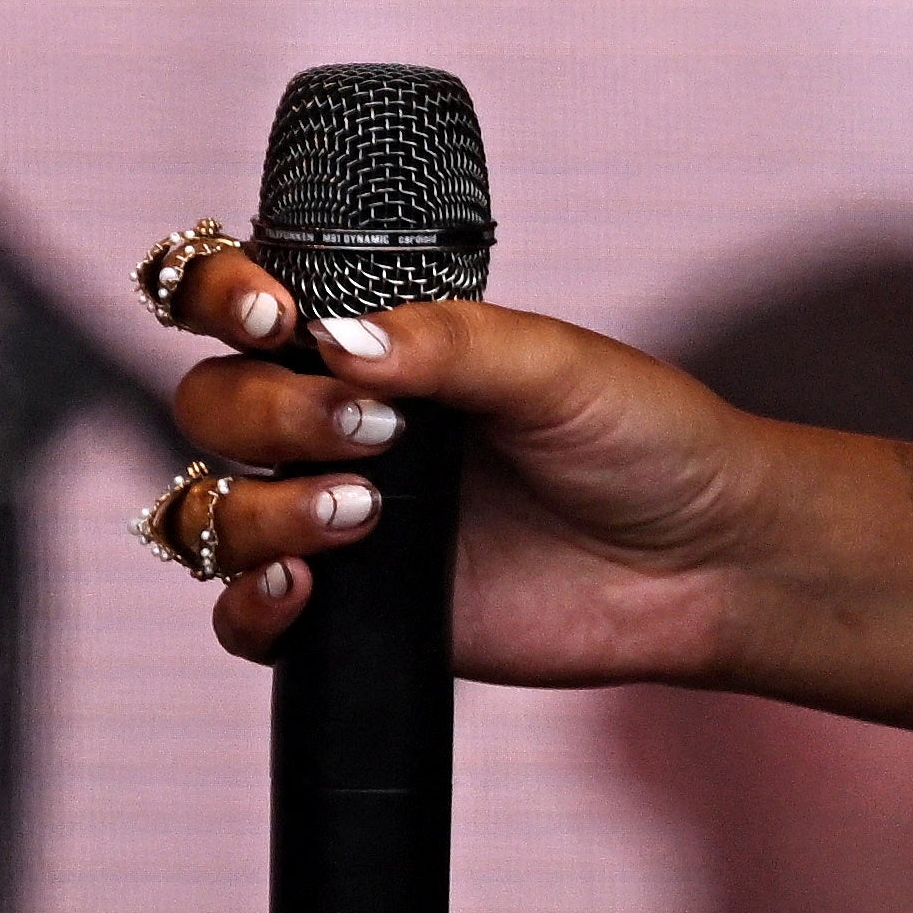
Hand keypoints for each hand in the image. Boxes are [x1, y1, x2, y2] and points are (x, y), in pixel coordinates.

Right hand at [156, 258, 782, 691]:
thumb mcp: (556, 368)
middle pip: (211, 404)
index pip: (241, 300)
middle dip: (265, 413)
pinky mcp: (353, 616)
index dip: (219, 293)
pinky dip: (250, 606)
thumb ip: (449, 345)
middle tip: (376, 432)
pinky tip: (305, 590)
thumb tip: (336, 339)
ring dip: (259, 511)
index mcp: (376, 344)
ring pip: (210, 511)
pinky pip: (244, 618)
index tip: (274, 317)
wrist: (703, 562)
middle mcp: (336, 427)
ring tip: (363, 515)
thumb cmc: (642, 440)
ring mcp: (338, 522)